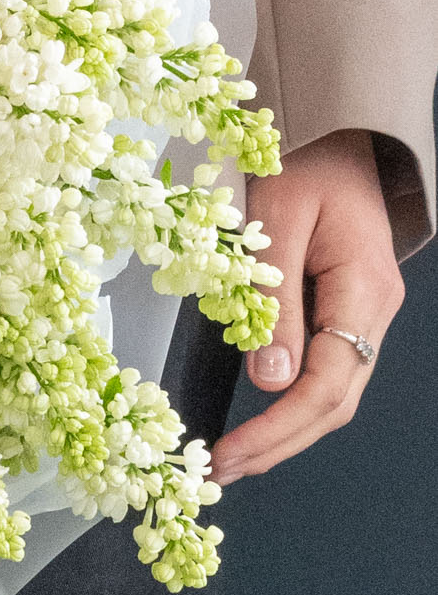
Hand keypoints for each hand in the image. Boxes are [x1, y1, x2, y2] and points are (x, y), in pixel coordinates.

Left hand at [210, 128, 403, 483]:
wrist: (331, 123)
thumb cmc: (303, 158)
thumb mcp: (274, 221)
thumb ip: (271, 302)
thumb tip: (269, 381)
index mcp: (364, 288)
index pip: (327, 384)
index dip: (278, 429)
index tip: (229, 454)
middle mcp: (373, 307)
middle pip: (335, 402)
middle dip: (280, 444)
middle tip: (222, 472)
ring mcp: (363, 309)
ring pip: (334, 391)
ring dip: (286, 431)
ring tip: (234, 458)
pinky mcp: (344, 305)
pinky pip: (326, 367)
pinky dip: (291, 401)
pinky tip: (259, 419)